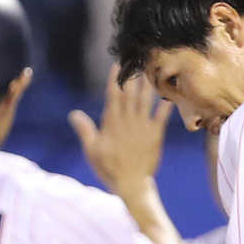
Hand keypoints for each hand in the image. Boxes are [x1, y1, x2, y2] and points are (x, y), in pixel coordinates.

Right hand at [69, 65, 171, 194]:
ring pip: (145, 101)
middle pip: (130, 93)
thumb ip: (85, 130)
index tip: (116, 65)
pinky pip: (162, 117)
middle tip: (136, 60)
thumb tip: (74, 113)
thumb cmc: (109, 168)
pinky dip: (165, 106)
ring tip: (151, 70)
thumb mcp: (92, 149)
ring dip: (148, 85)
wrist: (131, 184)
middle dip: (132, 76)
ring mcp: (143, 127)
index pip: (112, 95)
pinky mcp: (155, 135)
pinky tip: (169, 94)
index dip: (114, 79)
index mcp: (112, 122)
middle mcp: (128, 121)